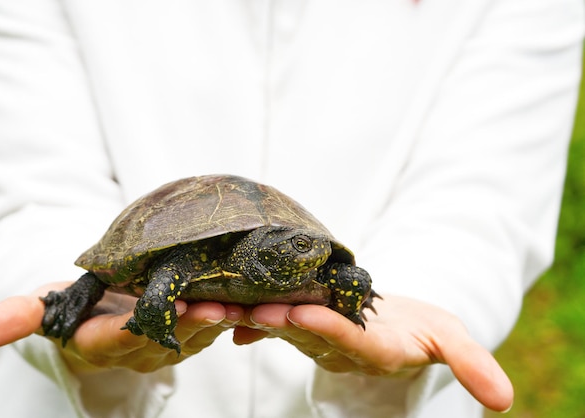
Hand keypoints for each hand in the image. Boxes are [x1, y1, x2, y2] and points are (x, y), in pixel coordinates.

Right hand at [0, 282, 242, 373]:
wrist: (108, 313)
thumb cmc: (78, 304)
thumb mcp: (48, 307)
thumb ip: (21, 316)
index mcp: (103, 342)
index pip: (115, 340)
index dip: (133, 329)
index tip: (150, 315)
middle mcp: (140, 350)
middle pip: (167, 339)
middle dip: (190, 325)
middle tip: (214, 307)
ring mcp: (171, 345)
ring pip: (199, 335)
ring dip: (221, 320)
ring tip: (243, 301)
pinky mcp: (195, 333)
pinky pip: (217, 326)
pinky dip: (235, 313)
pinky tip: (253, 297)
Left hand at [233, 295, 513, 412]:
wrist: (397, 324)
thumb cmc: (424, 329)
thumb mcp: (453, 340)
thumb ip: (471, 365)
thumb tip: (506, 402)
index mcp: (372, 347)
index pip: (347, 339)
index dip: (326, 327)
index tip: (301, 313)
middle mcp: (338, 344)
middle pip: (302, 331)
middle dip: (271, 319)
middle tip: (239, 307)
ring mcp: (317, 334)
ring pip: (281, 323)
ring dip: (248, 315)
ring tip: (215, 306)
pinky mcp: (304, 321)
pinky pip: (274, 319)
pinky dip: (250, 320)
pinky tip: (224, 317)